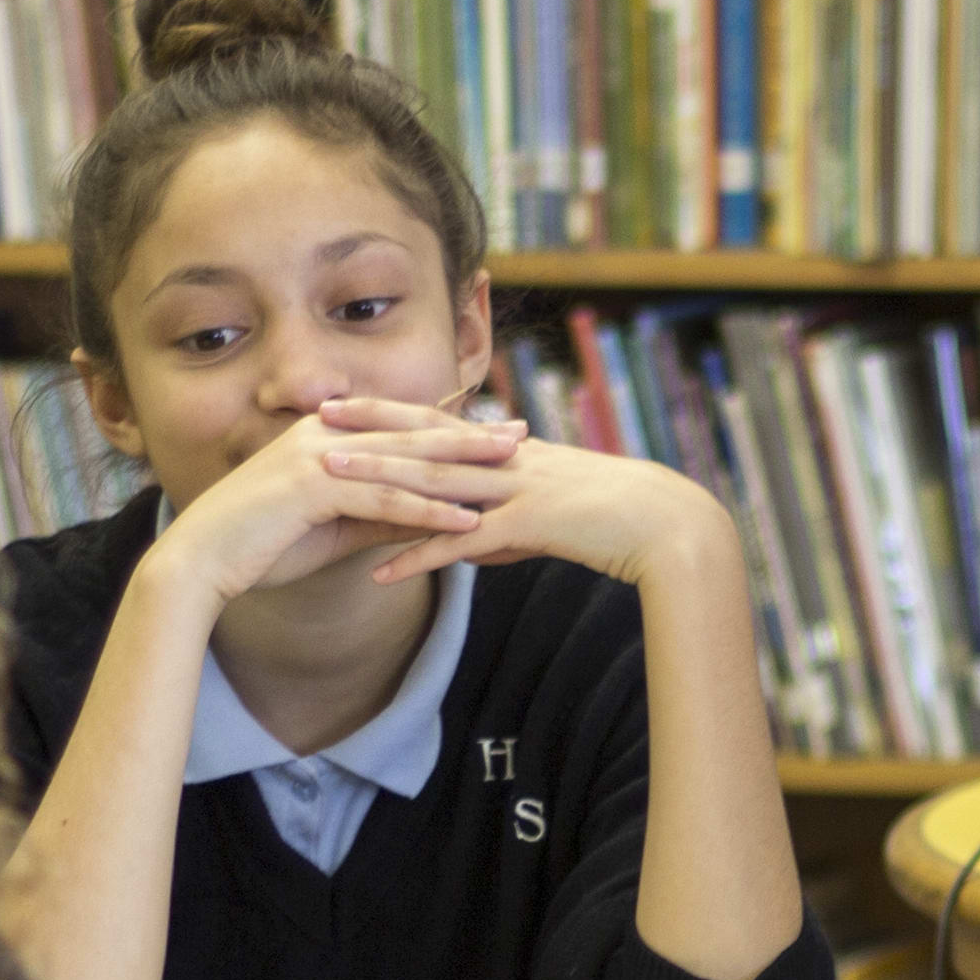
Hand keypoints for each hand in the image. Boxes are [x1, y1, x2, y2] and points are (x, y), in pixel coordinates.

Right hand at [152, 398, 521, 607]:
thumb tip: (426, 521)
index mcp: (326, 435)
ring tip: (510, 472)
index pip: (400, 428)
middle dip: (470, 436)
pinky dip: (429, 511)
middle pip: (412, 434)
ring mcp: (318, 456)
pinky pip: (385, 500)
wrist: (200, 562)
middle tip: (522, 434)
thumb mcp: (332, 529)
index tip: (496, 433)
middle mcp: (325, 434)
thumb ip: (377, 518)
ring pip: (405, 462)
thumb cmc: (260, 547)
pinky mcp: (314, 488)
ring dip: (462, 468)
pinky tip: (466, 522)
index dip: (450, 429)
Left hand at [357, 430, 733, 593]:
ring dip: (377, 479)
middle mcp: (507, 460)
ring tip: (325, 478)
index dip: (387, 412)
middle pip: (424, 440)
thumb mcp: (550, 513)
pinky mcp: (529, 526)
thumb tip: (463, 545)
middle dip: (366, 430)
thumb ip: (500, 525)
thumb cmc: (615, 518)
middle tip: (311, 420)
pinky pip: (463, 544)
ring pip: (434, 481)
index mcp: (509, 450)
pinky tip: (378, 574)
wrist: (667, 524)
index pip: (436, 423)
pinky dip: (418, 558)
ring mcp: (517, 489)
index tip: (340, 405)